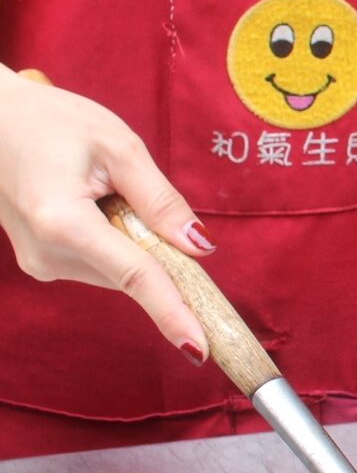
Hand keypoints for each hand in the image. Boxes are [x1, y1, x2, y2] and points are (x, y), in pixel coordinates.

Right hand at [0, 66, 213, 363]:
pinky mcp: (43, 263)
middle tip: (136, 195)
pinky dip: (115, 242)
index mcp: (61, 220)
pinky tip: (91, 203)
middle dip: (158, 251)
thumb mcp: (118, 146)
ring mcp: (41, 262)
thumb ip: (160, 200)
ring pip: (120, 272)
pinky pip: (103, 264)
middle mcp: (47, 252)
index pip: (134, 275)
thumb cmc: (51, 122)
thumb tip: (200, 248)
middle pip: (133, 274)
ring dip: (132, 241)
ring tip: (98, 189)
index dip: (172, 311)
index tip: (199, 350)